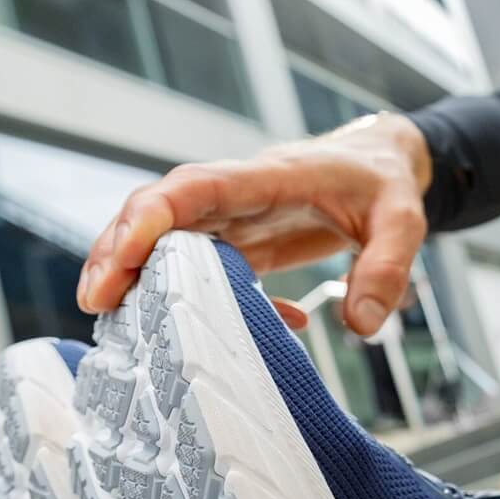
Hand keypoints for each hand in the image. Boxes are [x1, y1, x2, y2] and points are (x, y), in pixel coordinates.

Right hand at [76, 113, 433, 337]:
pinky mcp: (239, 241)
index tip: (124, 252)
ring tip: (105, 312)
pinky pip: (197, 264)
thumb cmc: (386, 184)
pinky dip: (182, 294)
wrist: (383, 164)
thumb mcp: (404, 222)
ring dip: (132, 269)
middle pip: (161, 209)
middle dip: (121, 247)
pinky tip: (206, 334)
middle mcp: (239, 194)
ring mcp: (234, 217)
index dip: (156, 214)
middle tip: (95, 299)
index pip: (199, 186)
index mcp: (271, 177)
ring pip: (166, 236)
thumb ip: (386, 269)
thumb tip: (360, 325)